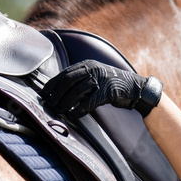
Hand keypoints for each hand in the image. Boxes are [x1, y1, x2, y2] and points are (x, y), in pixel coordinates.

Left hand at [40, 59, 162, 119]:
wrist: (136, 88)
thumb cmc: (113, 84)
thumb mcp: (96, 76)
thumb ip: (81, 80)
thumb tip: (62, 90)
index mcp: (88, 64)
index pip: (65, 73)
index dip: (53, 83)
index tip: (43, 92)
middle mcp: (93, 69)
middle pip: (68, 81)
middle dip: (56, 93)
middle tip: (48, 103)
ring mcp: (100, 79)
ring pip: (77, 92)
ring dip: (65, 102)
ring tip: (58, 110)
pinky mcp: (107, 91)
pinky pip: (89, 102)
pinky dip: (79, 109)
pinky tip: (72, 115)